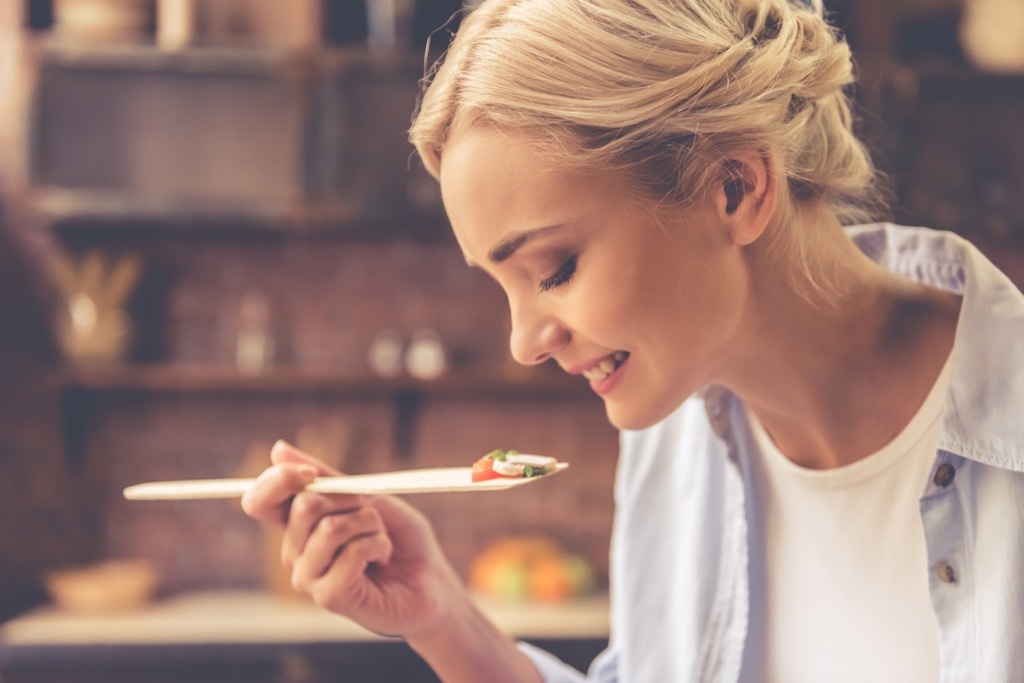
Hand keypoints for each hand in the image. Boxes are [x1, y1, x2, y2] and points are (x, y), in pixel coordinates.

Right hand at [241, 440, 463, 638]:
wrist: (431, 583)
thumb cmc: (399, 539)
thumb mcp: (368, 497)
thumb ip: (325, 478)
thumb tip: (277, 450)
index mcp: (298, 526)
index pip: (259, 500)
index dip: (279, 479)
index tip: (311, 473)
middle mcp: (295, 552)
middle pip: (303, 505)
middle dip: (352, 499)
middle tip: (373, 516)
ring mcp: (307, 577)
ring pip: (331, 527)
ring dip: (371, 525)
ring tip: (381, 542)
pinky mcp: (328, 597)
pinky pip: (352, 552)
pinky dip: (379, 546)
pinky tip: (381, 560)